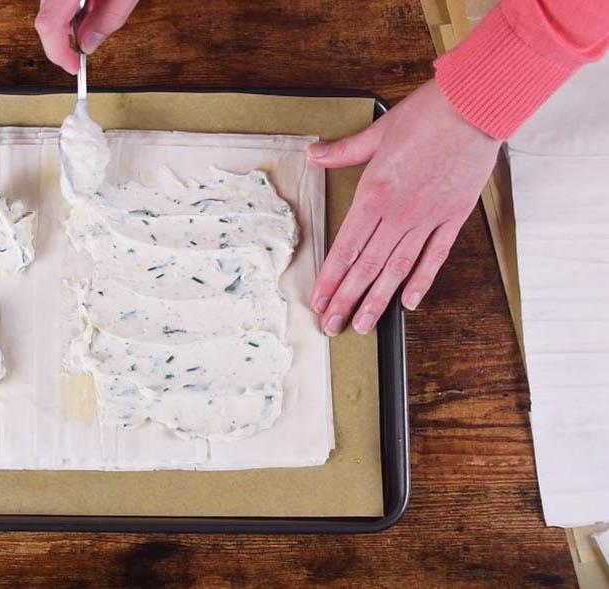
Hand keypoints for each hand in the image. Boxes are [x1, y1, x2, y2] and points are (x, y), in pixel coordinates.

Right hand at [35, 0, 138, 73]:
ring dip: (70, 20)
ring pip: (50, 8)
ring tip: (98, 10)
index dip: (58, 53)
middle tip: (85, 48)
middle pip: (46, 18)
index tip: (73, 67)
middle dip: (65, 39)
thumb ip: (109, 19)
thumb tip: (89, 44)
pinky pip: (57, 0)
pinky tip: (93, 2)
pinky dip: (71, 7)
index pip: (49, 24)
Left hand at [307, 79, 499, 335]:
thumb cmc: (426, 115)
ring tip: (363, 324)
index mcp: (373, 194)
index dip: (330, 279)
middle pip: (367, 266)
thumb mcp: (377, 132)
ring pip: (397, 268)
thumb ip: (342, 151)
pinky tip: (408, 302)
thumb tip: (313, 154)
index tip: (318, 301)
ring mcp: (428, 218)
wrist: (475, 107)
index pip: (345, 248)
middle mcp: (398, 214)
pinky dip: (421, 281)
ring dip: (378, 299)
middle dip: (346, 299)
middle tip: (332, 326)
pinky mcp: (454, 216)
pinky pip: (435, 256)